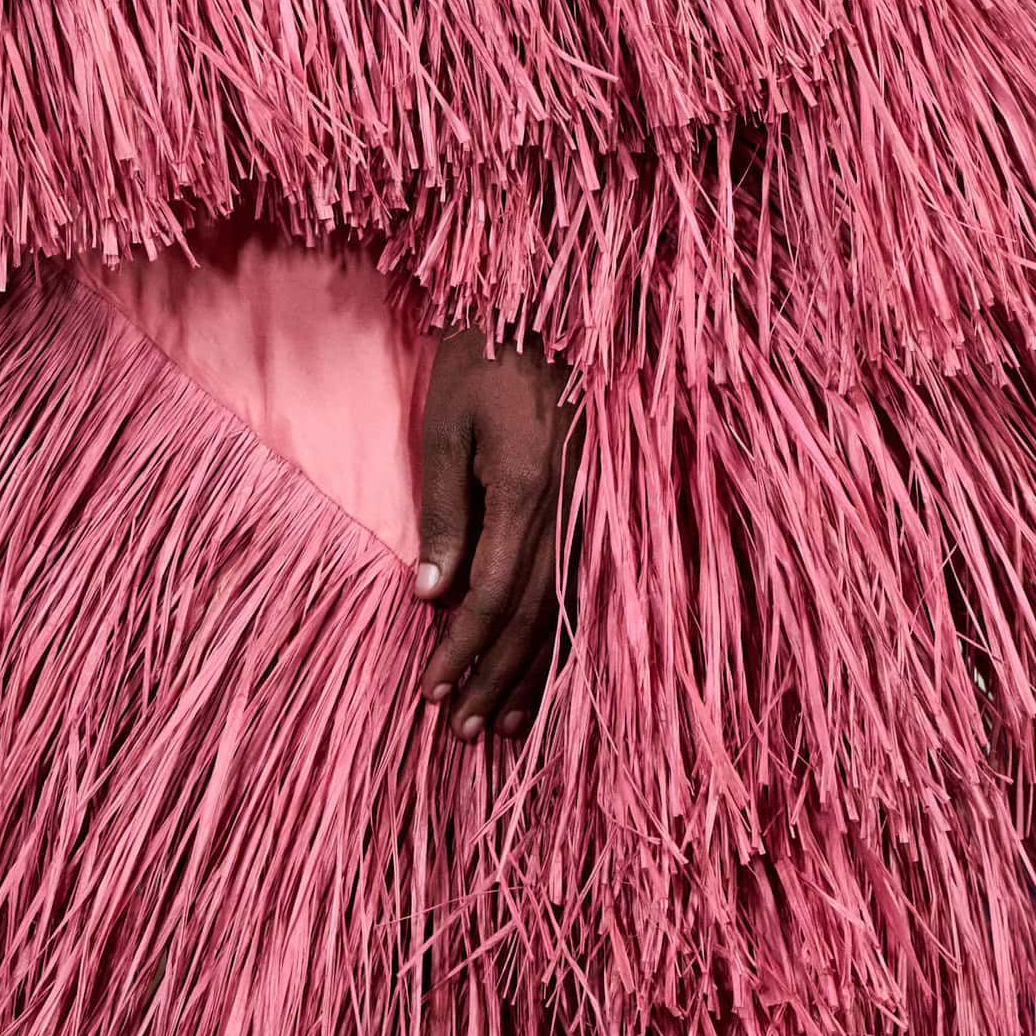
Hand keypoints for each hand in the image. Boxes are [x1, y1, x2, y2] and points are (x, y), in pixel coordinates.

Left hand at [413, 328, 579, 741]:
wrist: (552, 304)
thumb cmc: (483, 357)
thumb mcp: (445, 426)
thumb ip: (444, 513)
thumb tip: (432, 595)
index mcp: (528, 489)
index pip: (494, 596)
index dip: (463, 650)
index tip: (432, 690)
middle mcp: (572, 508)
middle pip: (536, 617)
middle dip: (499, 677)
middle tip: (466, 731)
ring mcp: (595, 508)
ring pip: (571, 608)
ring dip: (538, 669)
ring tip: (510, 721)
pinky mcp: (603, 503)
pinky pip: (590, 583)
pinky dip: (571, 631)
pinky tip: (556, 665)